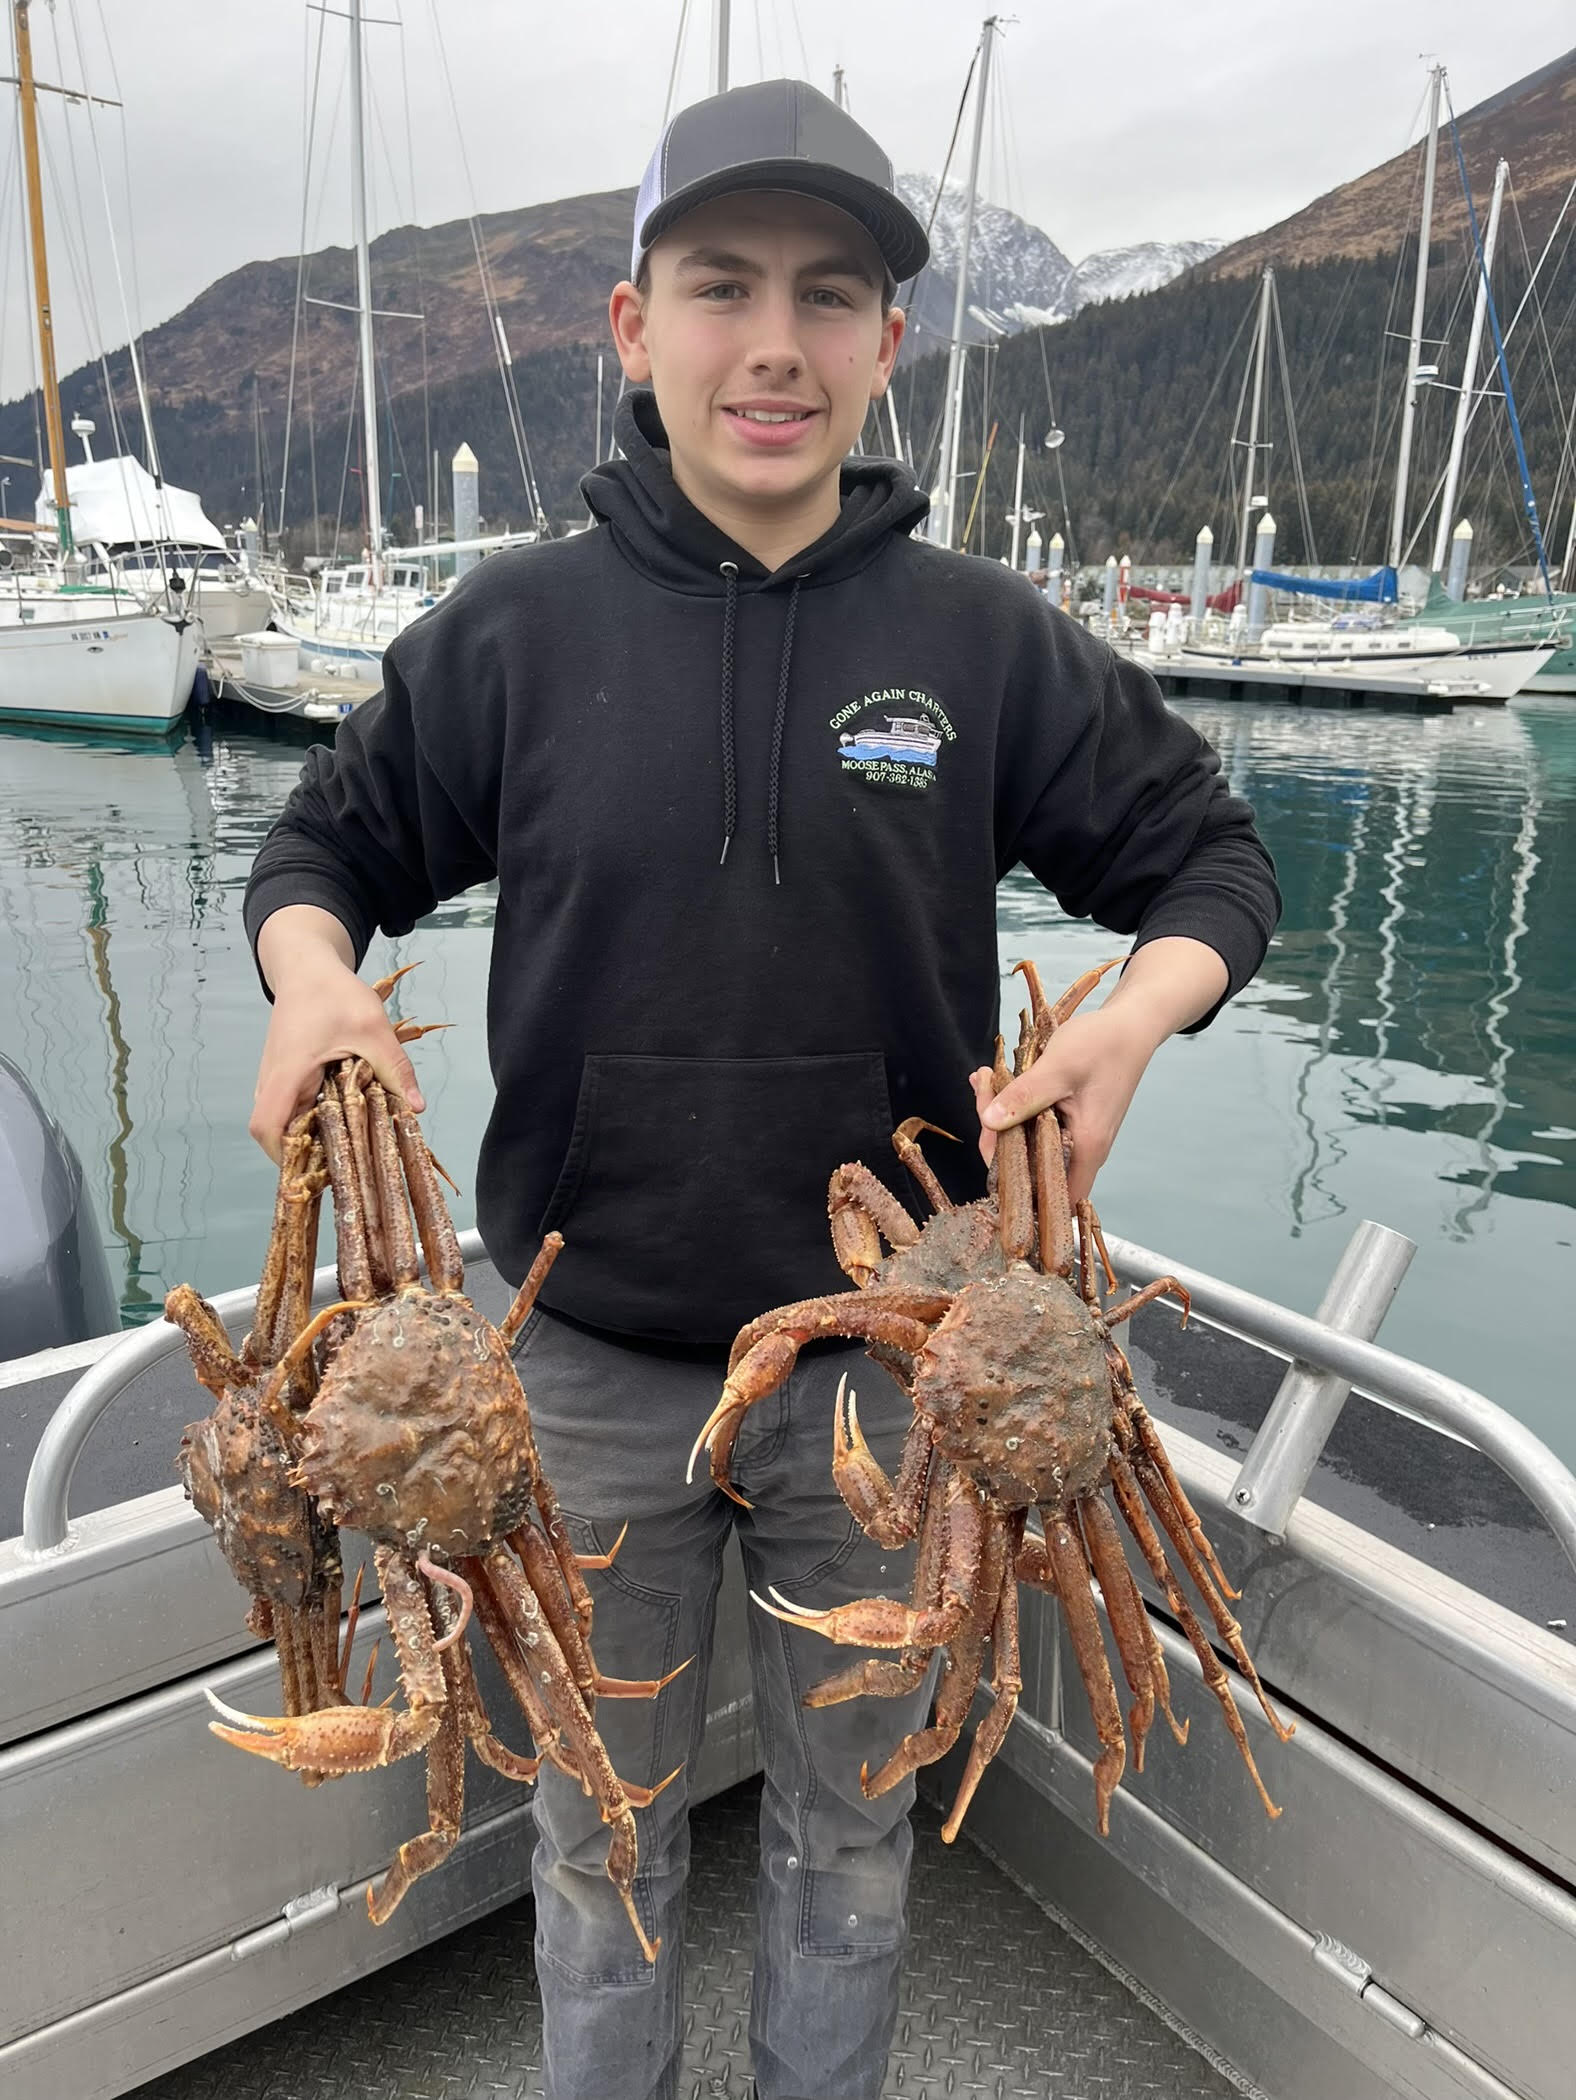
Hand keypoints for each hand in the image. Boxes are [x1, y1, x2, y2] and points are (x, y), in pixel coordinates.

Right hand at [250, 911, 424, 1163]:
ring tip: (348, 1147)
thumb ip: (394, 1068)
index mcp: (287, 1071)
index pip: (266, 1127)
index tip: (316, 1169)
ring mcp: (274, 1077)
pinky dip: (311, 1119)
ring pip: (282, 1120)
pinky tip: (343, 1121)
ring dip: (310, 1135)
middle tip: (345, 1165)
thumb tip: (417, 1108)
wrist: (307, 967)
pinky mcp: (283, 1074)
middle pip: (275, 1132)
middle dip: (305, 1153)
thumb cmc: (334, 992)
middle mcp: (272, 1079)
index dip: (284, 1155)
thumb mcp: (373, 1028)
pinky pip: (290, 1106)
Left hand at [968, 937, 1228, 1207]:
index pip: (1050, 1197)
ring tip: (986, 1079)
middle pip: (1030, 1166)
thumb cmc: (1103, 1045)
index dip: (1017, 1189)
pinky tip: (995, 1079)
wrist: (1130, 1025)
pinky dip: (1013, 1104)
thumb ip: (1025, 1096)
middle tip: (984, 1094)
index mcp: (1086, 1148)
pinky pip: (1033, 1123)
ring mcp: (1075, 1135)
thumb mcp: (1059, 1067)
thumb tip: (988, 1123)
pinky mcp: (1068, 1120)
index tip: (989, 1147)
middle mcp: (1083, 1150)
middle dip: (998, 1137)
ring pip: (1028, 1142)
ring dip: (1001, 1116)